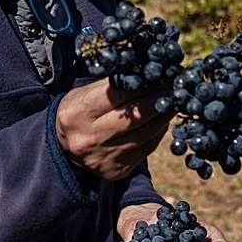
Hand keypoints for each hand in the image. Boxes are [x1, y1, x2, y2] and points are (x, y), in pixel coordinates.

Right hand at [55, 79, 172, 180]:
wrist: (63, 149)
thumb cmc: (78, 111)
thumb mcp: (84, 92)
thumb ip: (113, 83)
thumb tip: (149, 70)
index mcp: (78, 112)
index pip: (117, 94)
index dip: (143, 82)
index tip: (162, 72)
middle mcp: (90, 138)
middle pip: (136, 116)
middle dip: (160, 99)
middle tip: (177, 86)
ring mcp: (104, 158)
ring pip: (146, 134)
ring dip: (164, 115)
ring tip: (175, 100)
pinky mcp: (116, 171)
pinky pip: (146, 148)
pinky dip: (158, 131)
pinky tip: (162, 119)